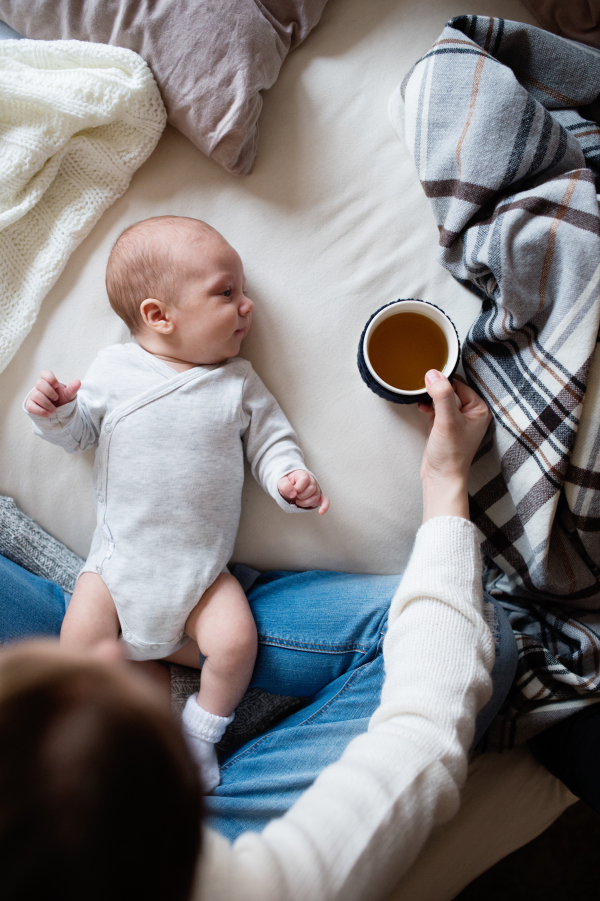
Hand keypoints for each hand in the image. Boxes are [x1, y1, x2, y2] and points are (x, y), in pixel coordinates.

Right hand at [24, 370, 80, 417]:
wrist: (57, 413)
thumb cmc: (61, 400)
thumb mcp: (68, 395)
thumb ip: (72, 389)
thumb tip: (78, 381)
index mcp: (49, 381)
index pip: (45, 373)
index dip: (50, 378)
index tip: (57, 386)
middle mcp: (39, 387)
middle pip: (40, 383)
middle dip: (50, 392)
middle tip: (56, 399)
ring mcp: (34, 395)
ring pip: (36, 395)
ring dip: (47, 404)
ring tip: (54, 409)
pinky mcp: (30, 405)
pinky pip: (31, 406)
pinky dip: (41, 411)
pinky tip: (48, 414)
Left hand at [278, 470, 329, 513]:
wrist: (289, 486)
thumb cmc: (287, 484)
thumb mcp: (282, 483)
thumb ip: (285, 486)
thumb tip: (293, 494)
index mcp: (303, 475)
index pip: (305, 480)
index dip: (298, 487)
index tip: (293, 490)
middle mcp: (312, 481)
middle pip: (311, 489)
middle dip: (301, 496)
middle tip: (295, 496)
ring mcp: (316, 489)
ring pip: (315, 497)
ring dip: (305, 502)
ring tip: (298, 501)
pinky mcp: (318, 497)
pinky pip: (325, 501)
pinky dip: (324, 506)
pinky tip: (321, 512)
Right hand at [418, 370, 490, 520]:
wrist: (441, 477)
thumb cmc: (450, 455)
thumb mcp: (447, 421)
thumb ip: (442, 396)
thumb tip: (433, 374)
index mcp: (479, 409)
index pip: (459, 384)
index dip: (443, 382)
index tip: (429, 381)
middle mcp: (470, 413)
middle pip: (450, 390)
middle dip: (435, 390)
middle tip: (424, 391)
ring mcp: (457, 420)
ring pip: (441, 398)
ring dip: (430, 398)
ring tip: (423, 403)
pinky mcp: (444, 426)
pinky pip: (436, 408)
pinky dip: (428, 407)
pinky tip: (422, 409)